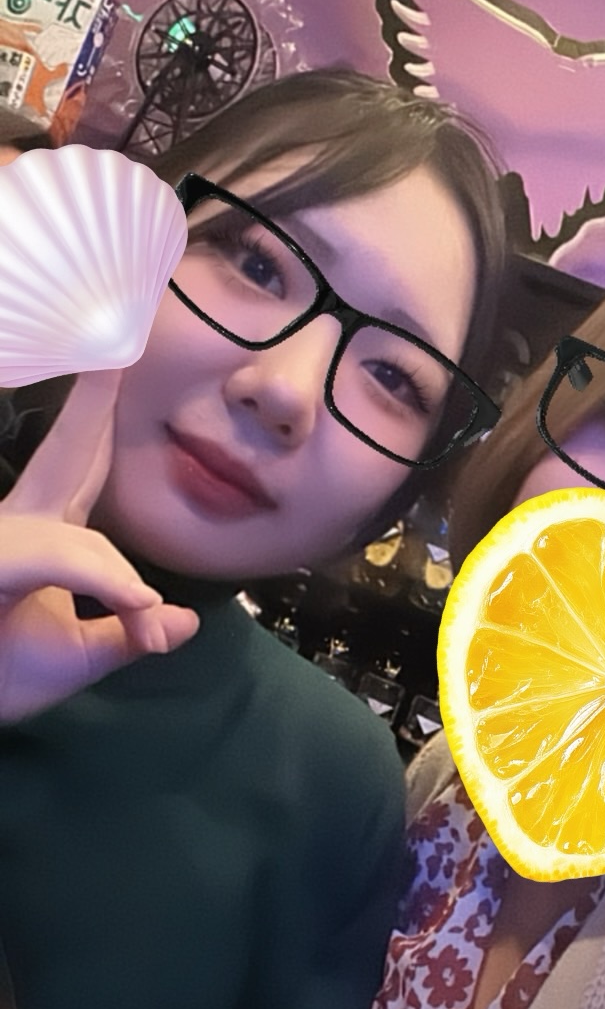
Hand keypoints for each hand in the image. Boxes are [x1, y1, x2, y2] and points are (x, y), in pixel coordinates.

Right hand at [0, 369, 198, 720]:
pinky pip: (57, 558)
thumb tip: (183, 620)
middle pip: (65, 454)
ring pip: (79, 539)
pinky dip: (100, 579)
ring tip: (143, 620)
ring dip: (115, 580)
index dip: (94, 417)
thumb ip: (127, 633)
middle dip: (93, 403)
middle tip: (119, 350)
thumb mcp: (77, 658)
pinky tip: (137, 602)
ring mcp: (0, 543)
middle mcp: (14, 526)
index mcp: (35, 534)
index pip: (75, 465)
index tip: (113, 365)